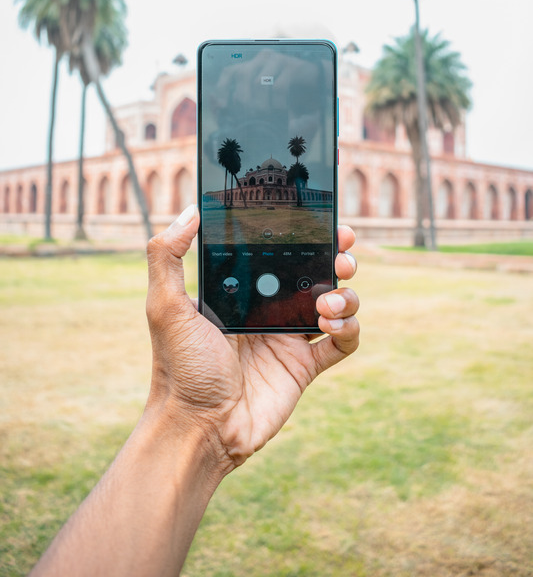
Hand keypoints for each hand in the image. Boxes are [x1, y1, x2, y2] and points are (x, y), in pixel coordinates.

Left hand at [145, 206, 358, 472]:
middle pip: (314, 270)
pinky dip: (350, 329)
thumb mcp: (164, 307)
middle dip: (335, 256)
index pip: (278, 251)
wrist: (198, 429)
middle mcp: (267, 309)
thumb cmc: (177, 368)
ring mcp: (288, 337)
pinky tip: (334, 326)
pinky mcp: (304, 366)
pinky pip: (342, 342)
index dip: (302, 234)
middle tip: (341, 253)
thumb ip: (168, 256)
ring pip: (335, 301)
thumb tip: (190, 211)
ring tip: (327, 304)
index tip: (318, 219)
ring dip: (344, 294)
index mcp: (240, 289)